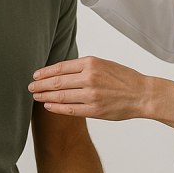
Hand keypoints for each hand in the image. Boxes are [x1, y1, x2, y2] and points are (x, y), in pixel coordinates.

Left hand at [30, 56, 173, 126]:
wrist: (143, 94)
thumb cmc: (125, 79)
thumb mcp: (105, 64)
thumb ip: (85, 67)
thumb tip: (63, 71)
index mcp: (91, 63)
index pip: (61, 67)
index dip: (45, 72)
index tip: (36, 75)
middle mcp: (89, 77)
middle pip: (57, 81)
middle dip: (40, 85)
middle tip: (30, 87)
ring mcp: (91, 94)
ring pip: (61, 95)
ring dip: (45, 96)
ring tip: (36, 96)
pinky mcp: (94, 109)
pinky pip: (70, 109)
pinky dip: (56, 107)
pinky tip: (48, 105)